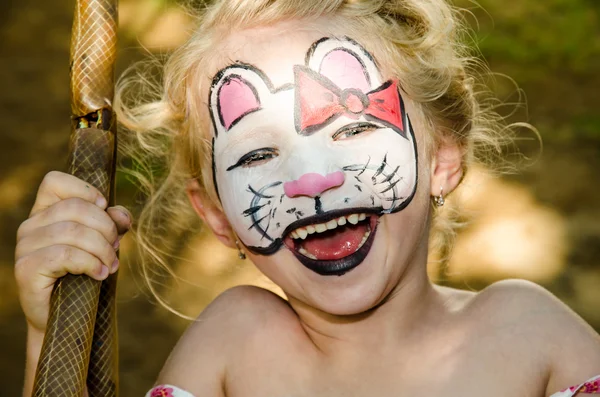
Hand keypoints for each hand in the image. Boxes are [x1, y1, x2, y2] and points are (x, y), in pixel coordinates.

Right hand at [14, 171, 130, 332]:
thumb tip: (121, 214)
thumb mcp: (104, 243)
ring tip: (111, 265)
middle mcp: (30, 226)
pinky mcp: (26, 269)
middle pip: (74, 208)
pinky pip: (65, 255)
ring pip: (72, 231)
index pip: (55, 181)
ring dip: (102, 249)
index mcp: (45, 212)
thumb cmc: (86, 274)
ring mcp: (24, 247)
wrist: (69, 317)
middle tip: (115, 248)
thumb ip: (113, 223)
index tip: (105, 207)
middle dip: (105, 227)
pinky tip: (100, 274)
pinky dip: (91, 263)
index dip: (85, 189)